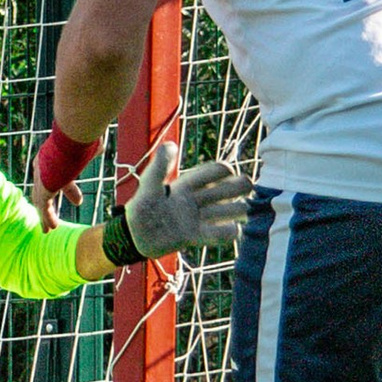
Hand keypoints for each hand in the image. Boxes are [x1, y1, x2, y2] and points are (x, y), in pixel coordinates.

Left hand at [121, 141, 253, 260]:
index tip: (228, 170)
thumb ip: (160, 166)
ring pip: (225, 211)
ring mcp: (196, 218)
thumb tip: (171, 144)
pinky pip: (216, 234)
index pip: (211, 172)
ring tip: (246, 209)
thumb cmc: (140, 207)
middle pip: (224, 190)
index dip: (222, 170)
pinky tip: (234, 230)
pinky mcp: (194, 236)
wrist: (133, 236)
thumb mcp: (148, 184)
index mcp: (186, 184)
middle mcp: (195, 200)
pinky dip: (227, 233)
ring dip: (237, 209)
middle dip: (239, 186)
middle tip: (248, 186)